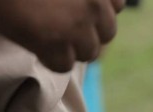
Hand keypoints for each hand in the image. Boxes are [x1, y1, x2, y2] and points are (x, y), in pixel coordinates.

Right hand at [0, 0, 124, 71]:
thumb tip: (103, 8)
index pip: (118, 6)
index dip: (98, 12)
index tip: (79, 11)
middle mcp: (95, 3)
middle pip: (107, 33)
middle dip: (87, 33)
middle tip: (61, 26)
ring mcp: (78, 24)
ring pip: (89, 52)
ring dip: (70, 48)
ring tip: (46, 32)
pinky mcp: (57, 43)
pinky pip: (65, 65)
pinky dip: (49, 58)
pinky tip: (34, 42)